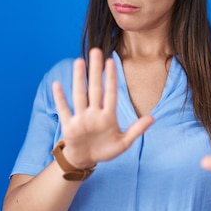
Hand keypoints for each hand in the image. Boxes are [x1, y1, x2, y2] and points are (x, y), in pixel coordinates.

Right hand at [52, 48, 153, 168]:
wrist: (86, 160)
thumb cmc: (105, 150)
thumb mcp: (123, 143)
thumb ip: (137, 130)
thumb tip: (152, 118)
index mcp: (108, 116)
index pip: (110, 93)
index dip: (111, 78)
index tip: (111, 61)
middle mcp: (94, 113)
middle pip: (94, 88)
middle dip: (95, 70)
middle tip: (95, 50)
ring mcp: (81, 118)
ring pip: (80, 95)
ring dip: (79, 79)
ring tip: (79, 61)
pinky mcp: (69, 126)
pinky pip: (64, 110)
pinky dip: (60, 99)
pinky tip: (57, 84)